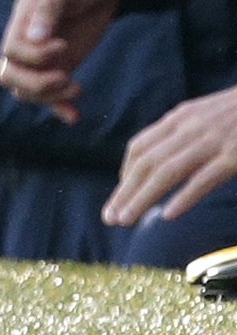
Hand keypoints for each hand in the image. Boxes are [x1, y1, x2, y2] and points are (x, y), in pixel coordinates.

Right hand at [0, 0, 116, 123]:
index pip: (10, 51)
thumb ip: (50, 8)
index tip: (63, 46)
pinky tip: (75, 116)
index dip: (34, 56)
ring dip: (49, 97)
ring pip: (26, 90)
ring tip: (78, 88)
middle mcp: (27, 42)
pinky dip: (59, 107)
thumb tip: (35, 37)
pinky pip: (50, 94)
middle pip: (10, 75)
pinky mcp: (62, 65)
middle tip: (66, 78)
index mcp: (22, 20)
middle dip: (36, 84)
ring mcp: (44, 57)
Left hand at [103, 87, 236, 226]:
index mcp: (180, 118)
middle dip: (124, 192)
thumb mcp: (206, 115)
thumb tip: (160, 158)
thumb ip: (184, 133)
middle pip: (146, 163)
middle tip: (110, 217)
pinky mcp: (233, 155)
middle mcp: (189, 128)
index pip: (139, 146)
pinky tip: (168, 215)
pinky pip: (203, 178)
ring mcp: (211, 141)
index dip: (125, 173)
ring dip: (142, 198)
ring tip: (126, 219)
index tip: (119, 194)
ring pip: (166, 172)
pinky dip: (184, 197)